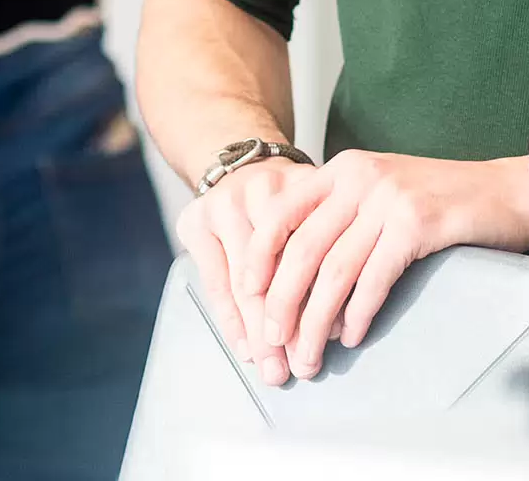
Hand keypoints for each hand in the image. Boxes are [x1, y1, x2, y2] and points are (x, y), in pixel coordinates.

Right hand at [175, 154, 333, 387]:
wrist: (236, 161)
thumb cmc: (284, 200)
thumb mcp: (313, 208)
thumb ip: (323, 253)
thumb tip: (334, 325)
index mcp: (302, 186)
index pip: (312, 254)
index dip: (320, 300)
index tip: (328, 341)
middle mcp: (263, 191)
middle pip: (278, 271)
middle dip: (289, 327)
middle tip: (299, 368)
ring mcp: (225, 204)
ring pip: (245, 282)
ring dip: (258, 333)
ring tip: (272, 368)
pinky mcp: (195, 219)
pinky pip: (214, 281)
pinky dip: (230, 319)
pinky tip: (243, 346)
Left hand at [248, 151, 528, 380]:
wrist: (508, 192)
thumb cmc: (443, 202)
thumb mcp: (380, 193)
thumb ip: (340, 219)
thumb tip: (298, 282)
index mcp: (342, 169)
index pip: (281, 213)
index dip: (258, 259)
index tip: (247, 299)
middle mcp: (359, 177)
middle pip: (302, 248)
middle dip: (282, 303)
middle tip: (274, 343)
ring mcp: (388, 198)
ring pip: (335, 270)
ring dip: (316, 321)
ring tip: (310, 355)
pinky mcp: (418, 222)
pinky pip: (374, 278)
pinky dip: (358, 313)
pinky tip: (352, 337)